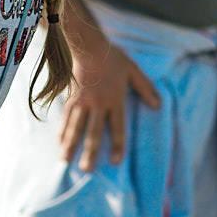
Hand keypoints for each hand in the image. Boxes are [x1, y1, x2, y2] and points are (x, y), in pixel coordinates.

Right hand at [58, 39, 159, 172]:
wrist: (88, 47)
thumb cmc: (113, 58)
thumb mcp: (134, 71)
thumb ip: (146, 88)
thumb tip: (158, 105)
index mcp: (114, 100)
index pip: (117, 127)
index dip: (116, 145)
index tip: (115, 161)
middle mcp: (97, 105)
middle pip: (93, 132)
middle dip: (90, 152)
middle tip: (87, 170)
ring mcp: (82, 102)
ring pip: (75, 128)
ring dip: (70, 145)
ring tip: (65, 161)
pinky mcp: (71, 98)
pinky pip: (66, 118)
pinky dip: (62, 131)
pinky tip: (59, 143)